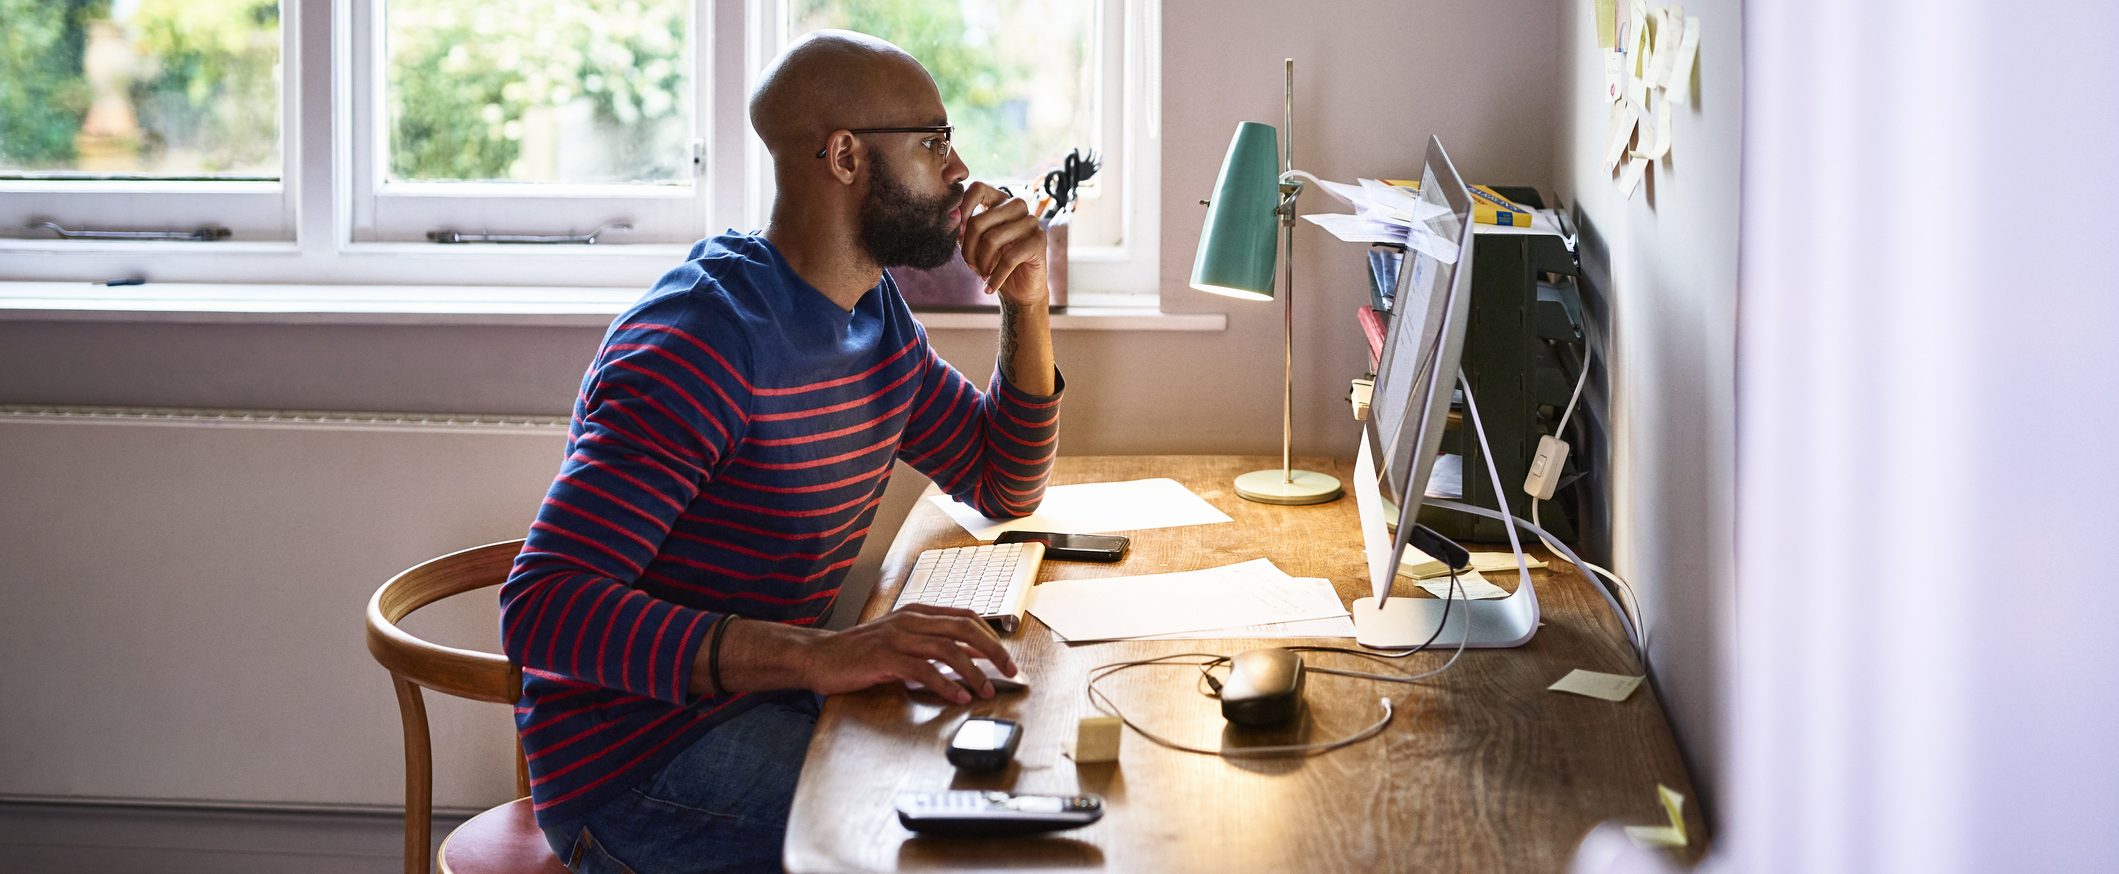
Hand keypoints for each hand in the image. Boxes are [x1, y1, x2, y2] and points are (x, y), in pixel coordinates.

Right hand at [799, 604, 1016, 703]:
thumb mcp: (900, 641)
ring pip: (948, 649)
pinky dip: (945, 685)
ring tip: (986, 691)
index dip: (991, 636)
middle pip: (965, 628)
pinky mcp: (885, 657)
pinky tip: (957, 697)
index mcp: (917, 613)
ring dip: (973, 672)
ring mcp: (897, 637)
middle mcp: (910, 620)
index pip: (966, 617)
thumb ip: (930, 644)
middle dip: (993, 651)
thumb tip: (968, 657)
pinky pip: (923, 670)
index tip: (1006, 658)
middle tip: (1010, 672)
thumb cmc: (860, 653)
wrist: (820, 656)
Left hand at [958, 181, 1049, 307]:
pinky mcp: (1038, 240)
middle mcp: (1017, 206)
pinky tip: (989, 287)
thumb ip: (962, 229)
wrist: (1019, 290)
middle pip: (979, 222)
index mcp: (999, 200)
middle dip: (968, 250)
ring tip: (981, 274)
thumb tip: (951, 217)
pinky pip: (1009, 258)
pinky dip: (995, 277)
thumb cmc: (994, 263)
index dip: (963, 208)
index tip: (958, 234)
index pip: (977, 188)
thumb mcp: (973, 244)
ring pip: (992, 239)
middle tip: (969, 265)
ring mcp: (1030, 221)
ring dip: (981, 264)